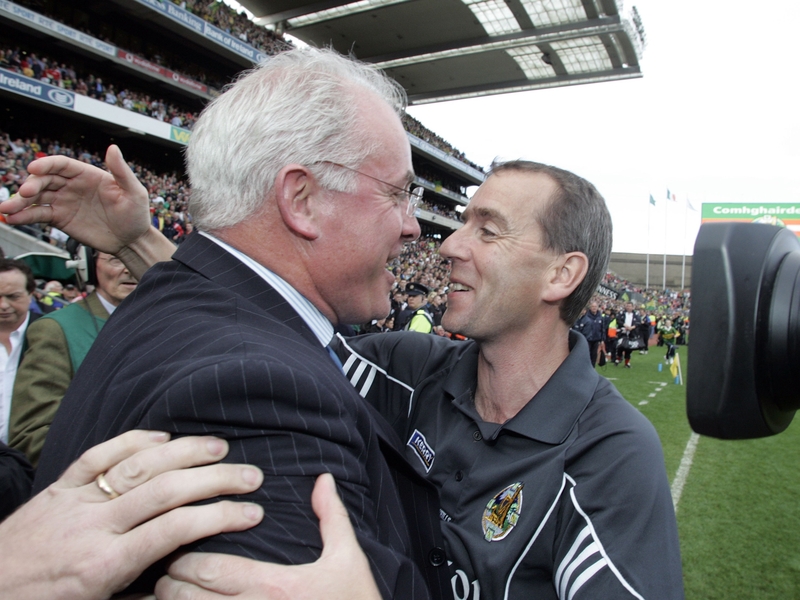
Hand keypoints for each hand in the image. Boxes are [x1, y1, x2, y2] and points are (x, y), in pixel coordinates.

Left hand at [0, 431, 263, 599]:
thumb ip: (138, 599)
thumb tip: (179, 590)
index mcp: (106, 565)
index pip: (177, 531)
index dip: (220, 517)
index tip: (252, 512)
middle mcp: (95, 526)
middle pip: (167, 491)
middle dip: (216, 479)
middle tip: (252, 475)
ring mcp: (76, 501)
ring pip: (139, 466)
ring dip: (184, 452)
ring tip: (220, 448)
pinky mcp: (59, 486)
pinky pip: (99, 454)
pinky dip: (133, 441)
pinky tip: (162, 436)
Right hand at [2, 145, 150, 253]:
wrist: (132, 240)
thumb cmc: (136, 214)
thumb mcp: (134, 192)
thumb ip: (121, 171)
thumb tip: (113, 147)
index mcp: (87, 174)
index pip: (61, 165)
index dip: (46, 165)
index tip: (33, 169)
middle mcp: (72, 185)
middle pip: (44, 180)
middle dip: (32, 185)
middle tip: (26, 194)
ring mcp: (63, 202)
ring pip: (37, 198)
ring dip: (20, 201)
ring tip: (7, 209)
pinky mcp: (60, 218)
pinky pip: (38, 215)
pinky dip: (24, 216)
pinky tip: (12, 219)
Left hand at [154, 473, 380, 599]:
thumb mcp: (349, 558)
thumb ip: (332, 516)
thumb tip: (323, 479)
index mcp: (277, 586)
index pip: (216, 571)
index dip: (187, 563)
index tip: (175, 554)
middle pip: (195, 599)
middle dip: (171, 585)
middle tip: (160, 573)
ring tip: (160, 599)